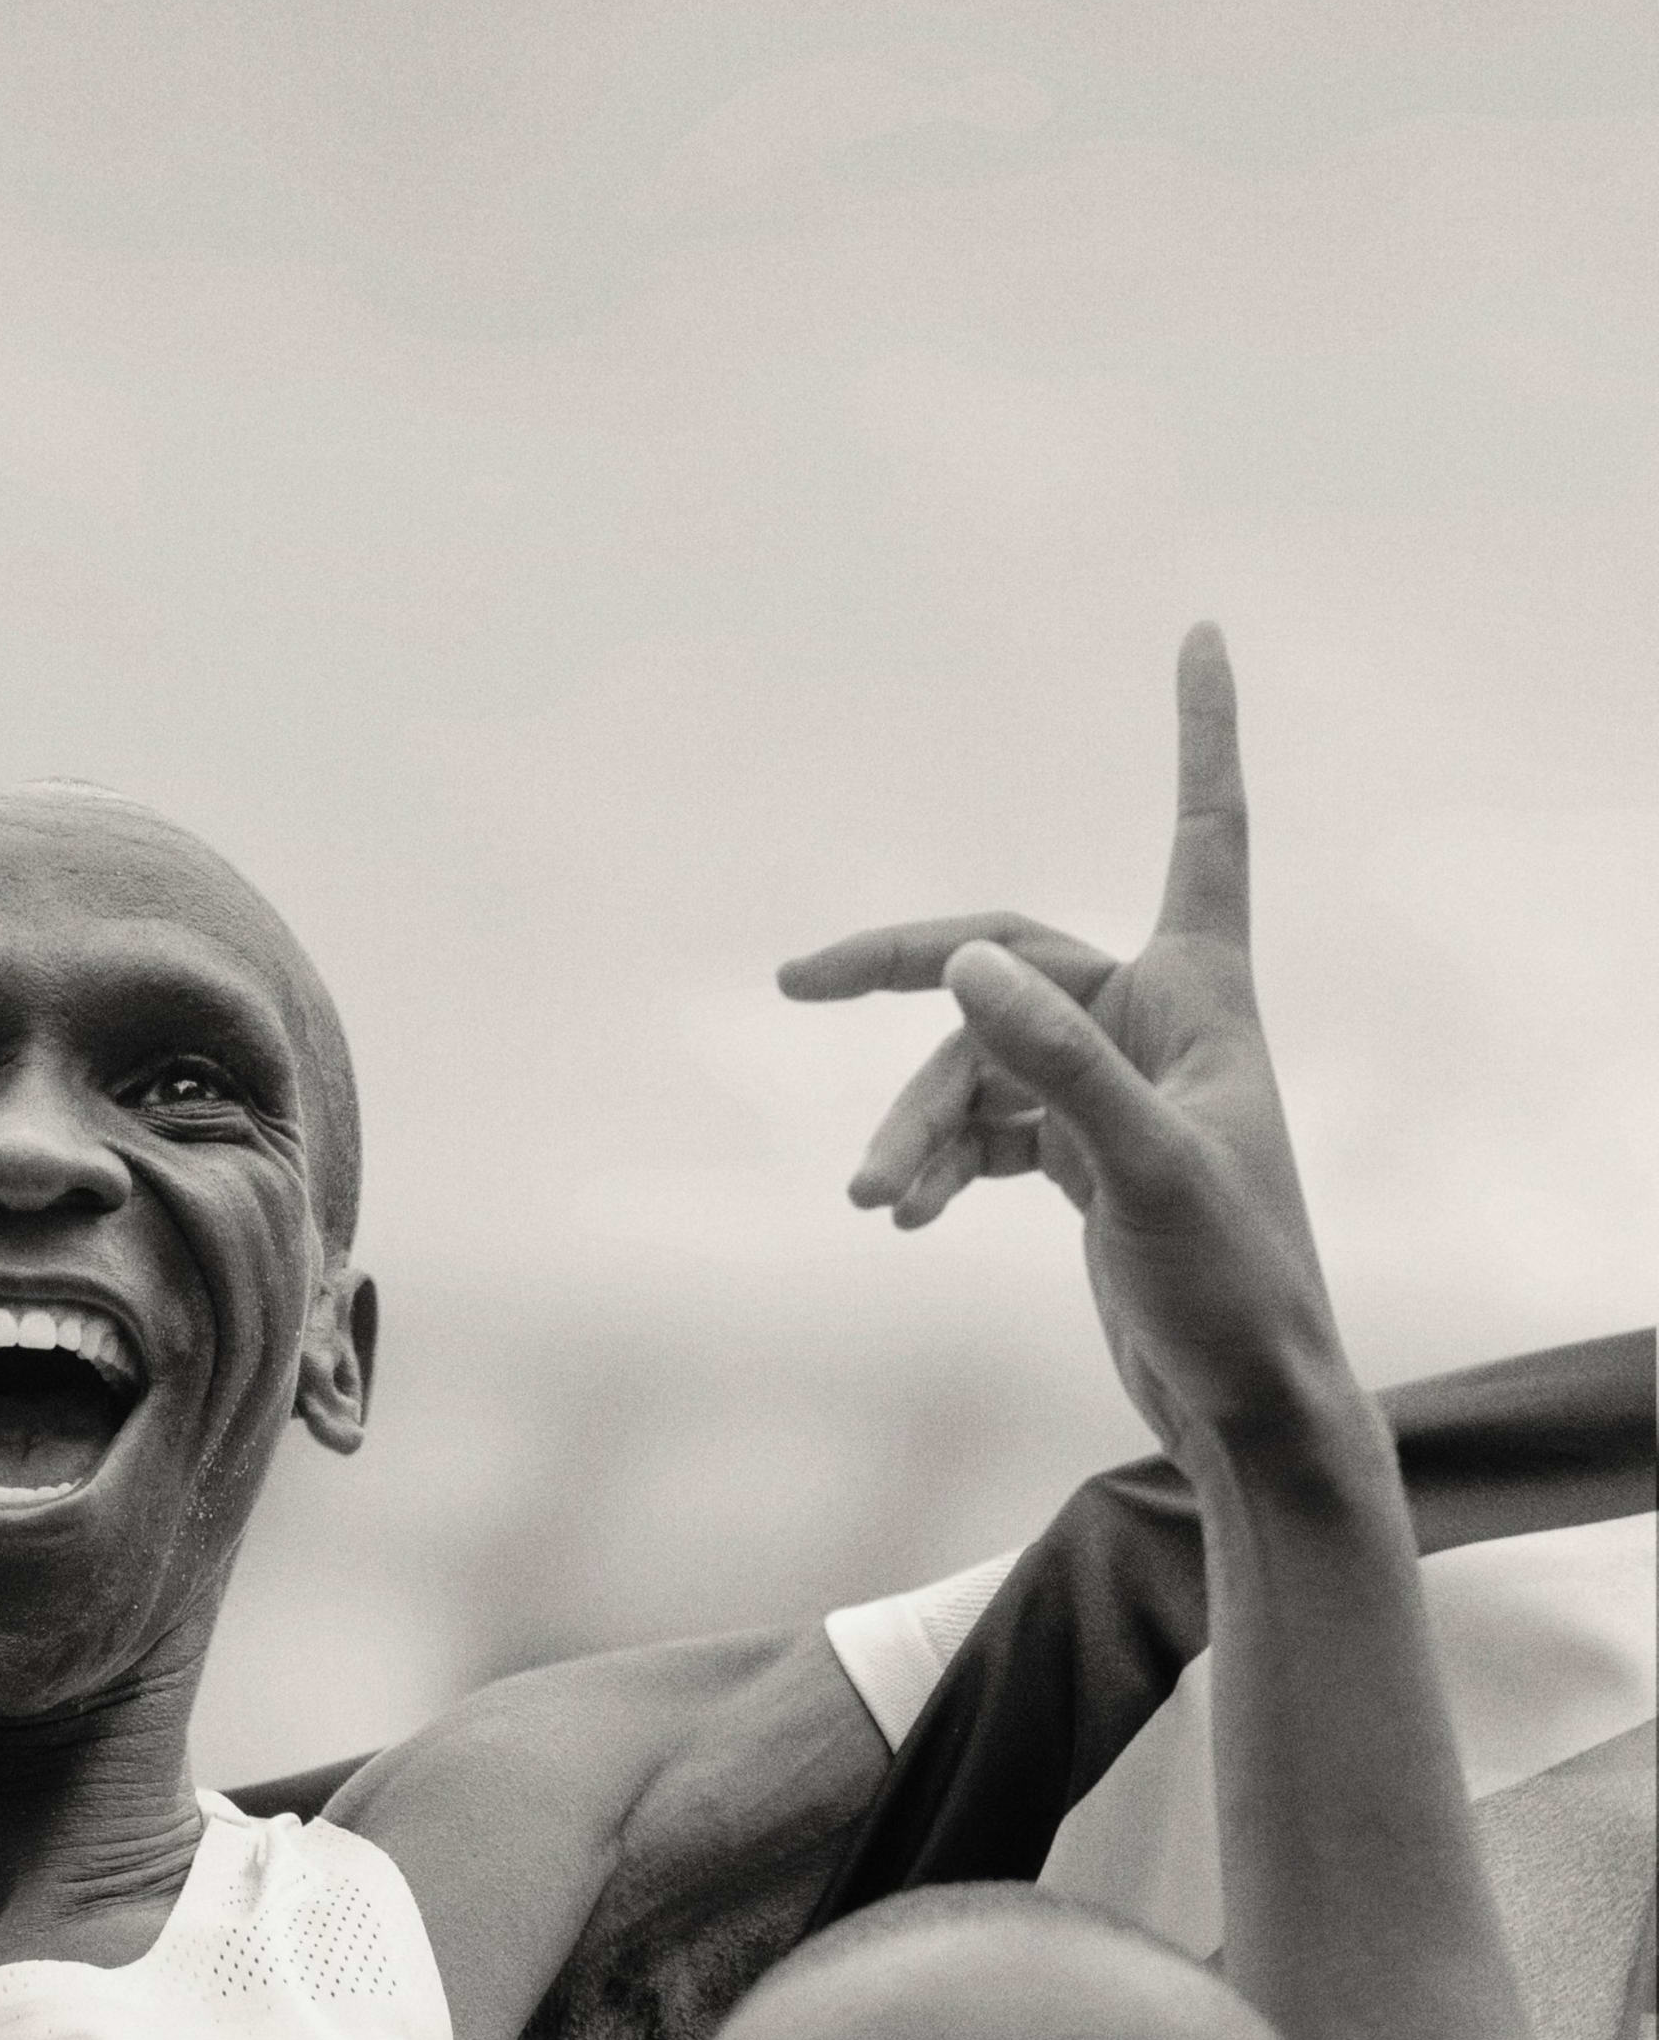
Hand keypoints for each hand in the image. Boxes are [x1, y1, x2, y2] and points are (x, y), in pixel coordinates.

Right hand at [780, 626, 1351, 1457]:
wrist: (1248, 1405)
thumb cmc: (1232, 1286)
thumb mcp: (1143, 1172)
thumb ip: (1058, 1063)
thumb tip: (965, 964)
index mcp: (1201, 996)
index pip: (1204, 829)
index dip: (1202, 732)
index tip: (1200, 633)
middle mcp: (1158, 1024)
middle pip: (1004, 964)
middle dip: (900, 979)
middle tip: (792, 983)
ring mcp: (1112, 1089)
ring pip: (974, 1065)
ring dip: (912, 1127)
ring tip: (873, 1204)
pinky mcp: (1081, 1155)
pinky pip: (980, 1128)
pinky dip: (932, 1164)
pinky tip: (902, 1216)